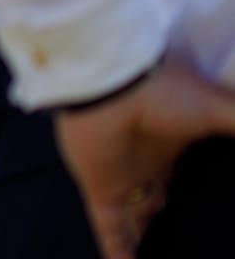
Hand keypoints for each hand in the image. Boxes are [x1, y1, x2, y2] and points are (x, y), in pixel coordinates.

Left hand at [57, 59, 234, 258]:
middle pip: (159, 200)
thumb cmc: (163, 89)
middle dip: (167, 218)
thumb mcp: (219, 109)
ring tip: (160, 258)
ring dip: (142, 241)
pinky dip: (117, 250)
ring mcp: (124, 178)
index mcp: (174, 146)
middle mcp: (147, 164)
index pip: (186, 177)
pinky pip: (109, 228)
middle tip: (187, 244)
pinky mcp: (103, 189)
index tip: (211, 213)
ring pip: (134, 220)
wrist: (111, 81)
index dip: (196, 194)